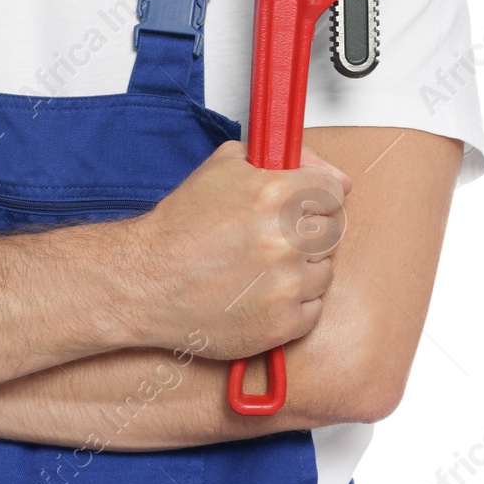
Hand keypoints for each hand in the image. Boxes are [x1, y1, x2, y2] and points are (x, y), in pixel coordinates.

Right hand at [116, 140, 350, 359]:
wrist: (145, 281)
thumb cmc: (181, 226)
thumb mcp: (226, 166)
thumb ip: (283, 159)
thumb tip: (338, 178)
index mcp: (276, 195)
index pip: (332, 192)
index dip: (314, 198)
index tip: (299, 207)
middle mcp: (285, 240)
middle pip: (331, 231)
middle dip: (306, 232)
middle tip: (273, 238)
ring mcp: (286, 285)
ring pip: (325, 271)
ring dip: (302, 268)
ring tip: (262, 267)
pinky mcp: (281, 324)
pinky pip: (313, 309)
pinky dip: (294, 303)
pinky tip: (263, 293)